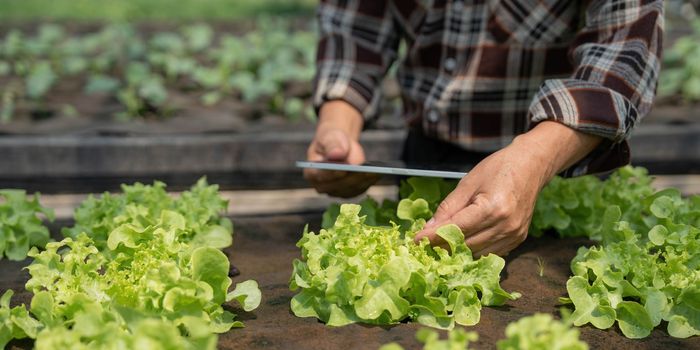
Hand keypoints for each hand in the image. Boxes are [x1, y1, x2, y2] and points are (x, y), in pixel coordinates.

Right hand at [303, 101, 379, 197]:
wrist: (340, 145)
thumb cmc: (332, 139)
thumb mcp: (330, 137)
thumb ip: (332, 145)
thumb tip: (336, 154)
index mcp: (311, 173)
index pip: (321, 176)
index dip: (333, 173)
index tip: (344, 169)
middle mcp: (322, 186)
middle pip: (337, 185)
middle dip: (351, 178)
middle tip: (365, 172)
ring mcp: (336, 191)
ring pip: (350, 189)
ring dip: (362, 182)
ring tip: (374, 172)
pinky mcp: (349, 192)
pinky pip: (359, 189)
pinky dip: (368, 182)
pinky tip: (377, 174)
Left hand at [414, 121, 601, 256]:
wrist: (532, 166)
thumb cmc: (499, 168)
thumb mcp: (468, 182)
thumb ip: (448, 208)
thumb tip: (428, 229)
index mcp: (492, 208)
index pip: (455, 230)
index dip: (432, 237)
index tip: (415, 241)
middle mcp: (505, 226)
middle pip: (465, 245)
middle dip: (440, 247)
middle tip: (422, 246)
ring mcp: (514, 236)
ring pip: (476, 253)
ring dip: (455, 253)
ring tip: (437, 247)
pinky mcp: (517, 240)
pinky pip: (489, 253)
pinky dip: (472, 251)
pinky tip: (459, 247)